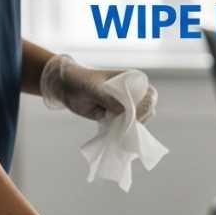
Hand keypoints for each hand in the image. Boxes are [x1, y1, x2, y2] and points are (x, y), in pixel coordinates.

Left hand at [39, 53, 157, 122]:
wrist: (66, 87)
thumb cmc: (81, 80)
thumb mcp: (94, 88)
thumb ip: (108, 98)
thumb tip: (124, 112)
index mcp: (132, 80)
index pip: (149, 94)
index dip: (146, 106)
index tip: (135, 115)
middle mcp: (131, 93)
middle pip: (147, 109)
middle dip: (141, 119)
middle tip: (128, 125)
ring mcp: (124, 106)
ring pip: (138, 120)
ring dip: (132, 127)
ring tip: (119, 129)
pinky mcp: (116, 117)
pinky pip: (125, 126)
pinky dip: (123, 132)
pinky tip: (117, 134)